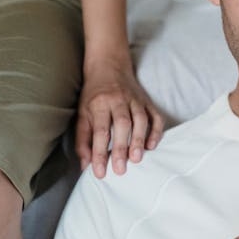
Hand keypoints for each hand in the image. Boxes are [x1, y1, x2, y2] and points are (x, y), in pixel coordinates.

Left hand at [75, 59, 164, 177]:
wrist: (108, 65)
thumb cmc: (93, 94)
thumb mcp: (82, 113)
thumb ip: (83, 140)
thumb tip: (85, 165)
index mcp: (99, 103)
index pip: (100, 131)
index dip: (99, 152)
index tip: (99, 172)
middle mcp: (118, 100)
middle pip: (121, 125)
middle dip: (121, 147)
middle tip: (120, 169)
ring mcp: (135, 100)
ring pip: (140, 120)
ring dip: (139, 140)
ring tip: (136, 159)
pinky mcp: (147, 101)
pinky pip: (155, 116)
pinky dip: (155, 131)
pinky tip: (152, 145)